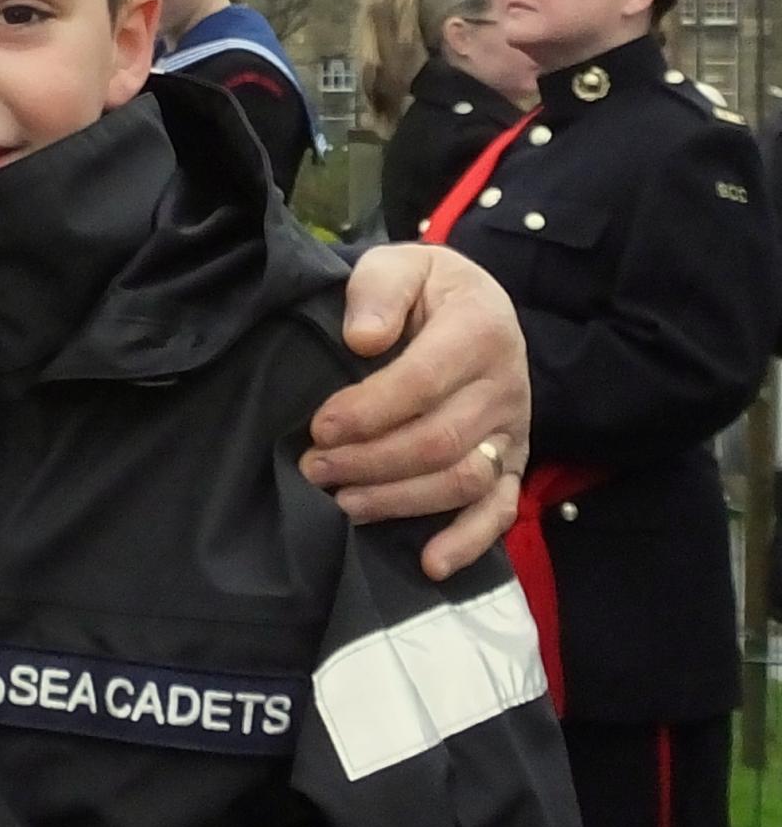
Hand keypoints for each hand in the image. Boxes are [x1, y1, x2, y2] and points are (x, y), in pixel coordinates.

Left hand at [302, 244, 529, 580]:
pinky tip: (429, 562)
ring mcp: (512, 430)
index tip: (319, 427)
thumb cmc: (423, 290)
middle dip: (369, 461)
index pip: (422, 382)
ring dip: (399, 500)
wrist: (472, 306)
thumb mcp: (401, 264)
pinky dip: (469, 541)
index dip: (367, 411)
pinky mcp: (511, 463)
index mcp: (480, 329)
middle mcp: (505, 385)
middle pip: (438, 441)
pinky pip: (499, 510)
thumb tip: (362, 339)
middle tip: (313, 468)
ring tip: (342, 503)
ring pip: (462, 481)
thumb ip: (379, 289)